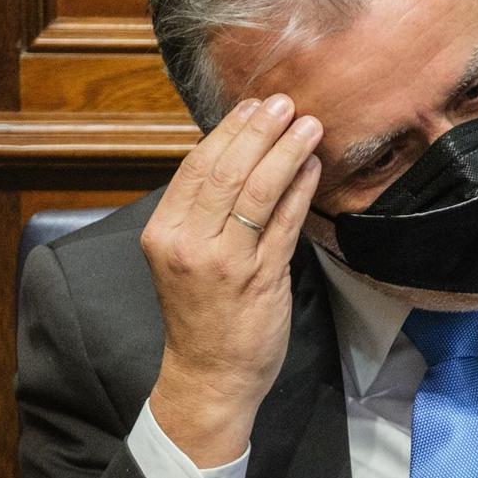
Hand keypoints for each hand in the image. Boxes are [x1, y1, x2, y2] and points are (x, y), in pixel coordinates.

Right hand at [140, 93, 321, 466]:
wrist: (209, 376)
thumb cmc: (201, 315)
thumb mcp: (185, 257)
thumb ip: (204, 212)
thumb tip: (238, 157)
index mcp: (164, 232)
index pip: (196, 168)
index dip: (226, 132)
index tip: (252, 107)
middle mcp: (189, 243)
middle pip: (227, 171)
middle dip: (259, 131)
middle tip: (284, 102)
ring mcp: (226, 261)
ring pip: (258, 191)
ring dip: (286, 151)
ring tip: (308, 125)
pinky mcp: (261, 278)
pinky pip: (285, 222)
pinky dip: (301, 189)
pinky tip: (314, 167)